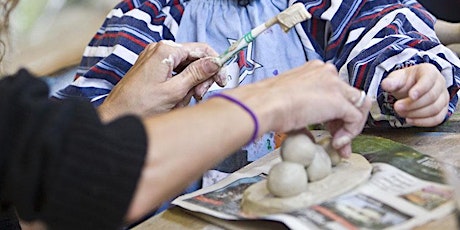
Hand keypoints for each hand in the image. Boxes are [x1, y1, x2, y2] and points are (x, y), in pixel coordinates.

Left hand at [98, 41, 225, 121]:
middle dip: (200, 78)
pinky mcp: (152, 70)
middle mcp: (159, 50)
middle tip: (199, 94)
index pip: (201, 49)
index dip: (215, 64)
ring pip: (185, 68)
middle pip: (193, 59)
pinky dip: (180, 87)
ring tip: (182, 101)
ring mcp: (154, 59)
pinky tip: (176, 100)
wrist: (116, 117)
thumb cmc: (139, 106)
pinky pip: (175, 75)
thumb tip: (215, 62)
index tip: (222, 80)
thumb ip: (197, 74)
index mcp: (165, 50)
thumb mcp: (175, 91)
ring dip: (189, 86)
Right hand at [247, 61, 370, 156]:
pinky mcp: (339, 100)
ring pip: (358, 106)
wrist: (264, 104)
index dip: (335, 114)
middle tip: (337, 140)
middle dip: (344, 123)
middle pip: (349, 98)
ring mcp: (335, 85)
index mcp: (314, 71)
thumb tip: (310, 132)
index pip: (336, 91)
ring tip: (337, 143)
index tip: (330, 129)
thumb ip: (307, 115)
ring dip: (350, 128)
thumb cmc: (268, 104)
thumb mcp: (292, 105)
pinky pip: (355, 118)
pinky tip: (336, 142)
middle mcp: (327, 73)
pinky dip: (350, 133)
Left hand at [381, 63, 448, 126]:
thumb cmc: (405, 81)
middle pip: (431, 96)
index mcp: (429, 71)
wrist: (410, 88)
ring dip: (416, 114)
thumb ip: (392, 82)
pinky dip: (423, 122)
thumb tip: (386, 85)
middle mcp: (439, 83)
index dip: (420, 89)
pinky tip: (410, 120)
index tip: (410, 96)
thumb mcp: (396, 78)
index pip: (428, 79)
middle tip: (397, 107)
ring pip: (435, 109)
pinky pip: (437, 119)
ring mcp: (443, 97)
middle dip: (412, 104)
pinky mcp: (442, 109)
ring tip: (401, 113)